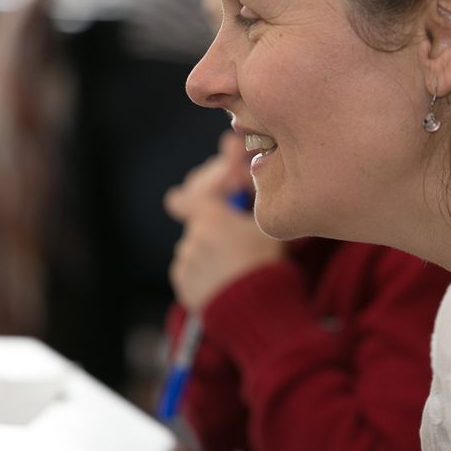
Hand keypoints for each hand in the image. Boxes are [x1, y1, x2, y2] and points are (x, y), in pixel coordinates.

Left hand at [165, 133, 283, 311]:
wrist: (259, 310)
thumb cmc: (266, 260)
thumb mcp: (263, 218)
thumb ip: (244, 178)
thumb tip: (229, 140)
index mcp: (208, 219)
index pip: (190, 195)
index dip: (206, 193)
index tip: (224, 196)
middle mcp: (191, 239)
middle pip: (198, 221)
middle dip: (214, 222)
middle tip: (238, 232)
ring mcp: (185, 264)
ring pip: (196, 246)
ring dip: (212, 246)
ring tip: (239, 260)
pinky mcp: (184, 286)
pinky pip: (192, 269)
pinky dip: (206, 268)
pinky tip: (229, 275)